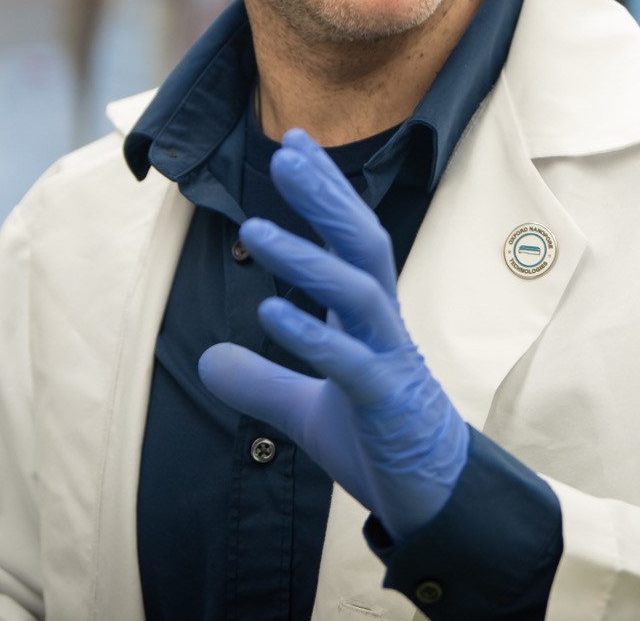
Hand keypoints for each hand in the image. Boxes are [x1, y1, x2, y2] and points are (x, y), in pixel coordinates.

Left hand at [198, 130, 469, 539]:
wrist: (432, 499)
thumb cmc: (380, 441)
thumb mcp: (304, 410)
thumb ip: (262, 381)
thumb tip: (207, 360)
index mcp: (366, 317)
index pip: (349, 237)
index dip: (323, 189)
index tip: (294, 141)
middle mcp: (381, 326)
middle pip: (360, 243)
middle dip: (325, 196)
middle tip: (286, 150)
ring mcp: (387, 360)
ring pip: (356, 293)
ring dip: (307, 258)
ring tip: (256, 230)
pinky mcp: (385, 403)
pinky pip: (349, 362)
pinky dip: (312, 335)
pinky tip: (271, 312)